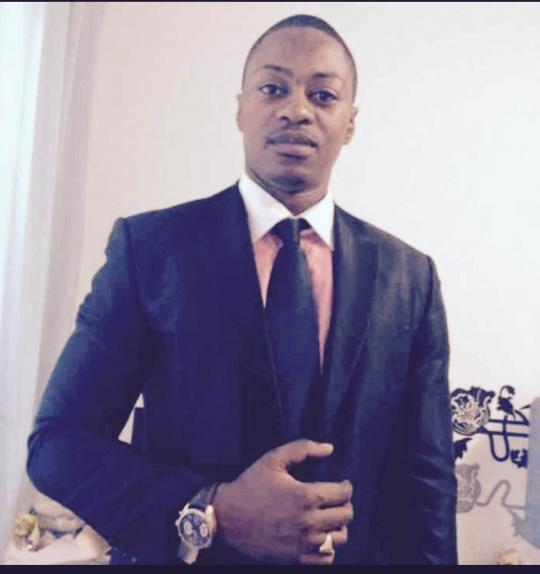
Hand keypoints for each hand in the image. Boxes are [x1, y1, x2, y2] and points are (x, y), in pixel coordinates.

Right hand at [213, 439, 352, 563]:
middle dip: (345, 504)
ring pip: (341, 538)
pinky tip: (319, 535)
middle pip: (346, 515)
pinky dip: (328, 547)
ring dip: (338, 526)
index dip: (346, 486)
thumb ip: (303, 448)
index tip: (342, 484)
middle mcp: (309, 522)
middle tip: (335, 499)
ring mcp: (303, 543)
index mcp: (306, 495)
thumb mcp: (274, 459)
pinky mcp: (296, 559)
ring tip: (328, 517)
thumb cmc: (250, 484)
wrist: (226, 517)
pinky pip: (327, 557)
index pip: (344, 493)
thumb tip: (330, 448)